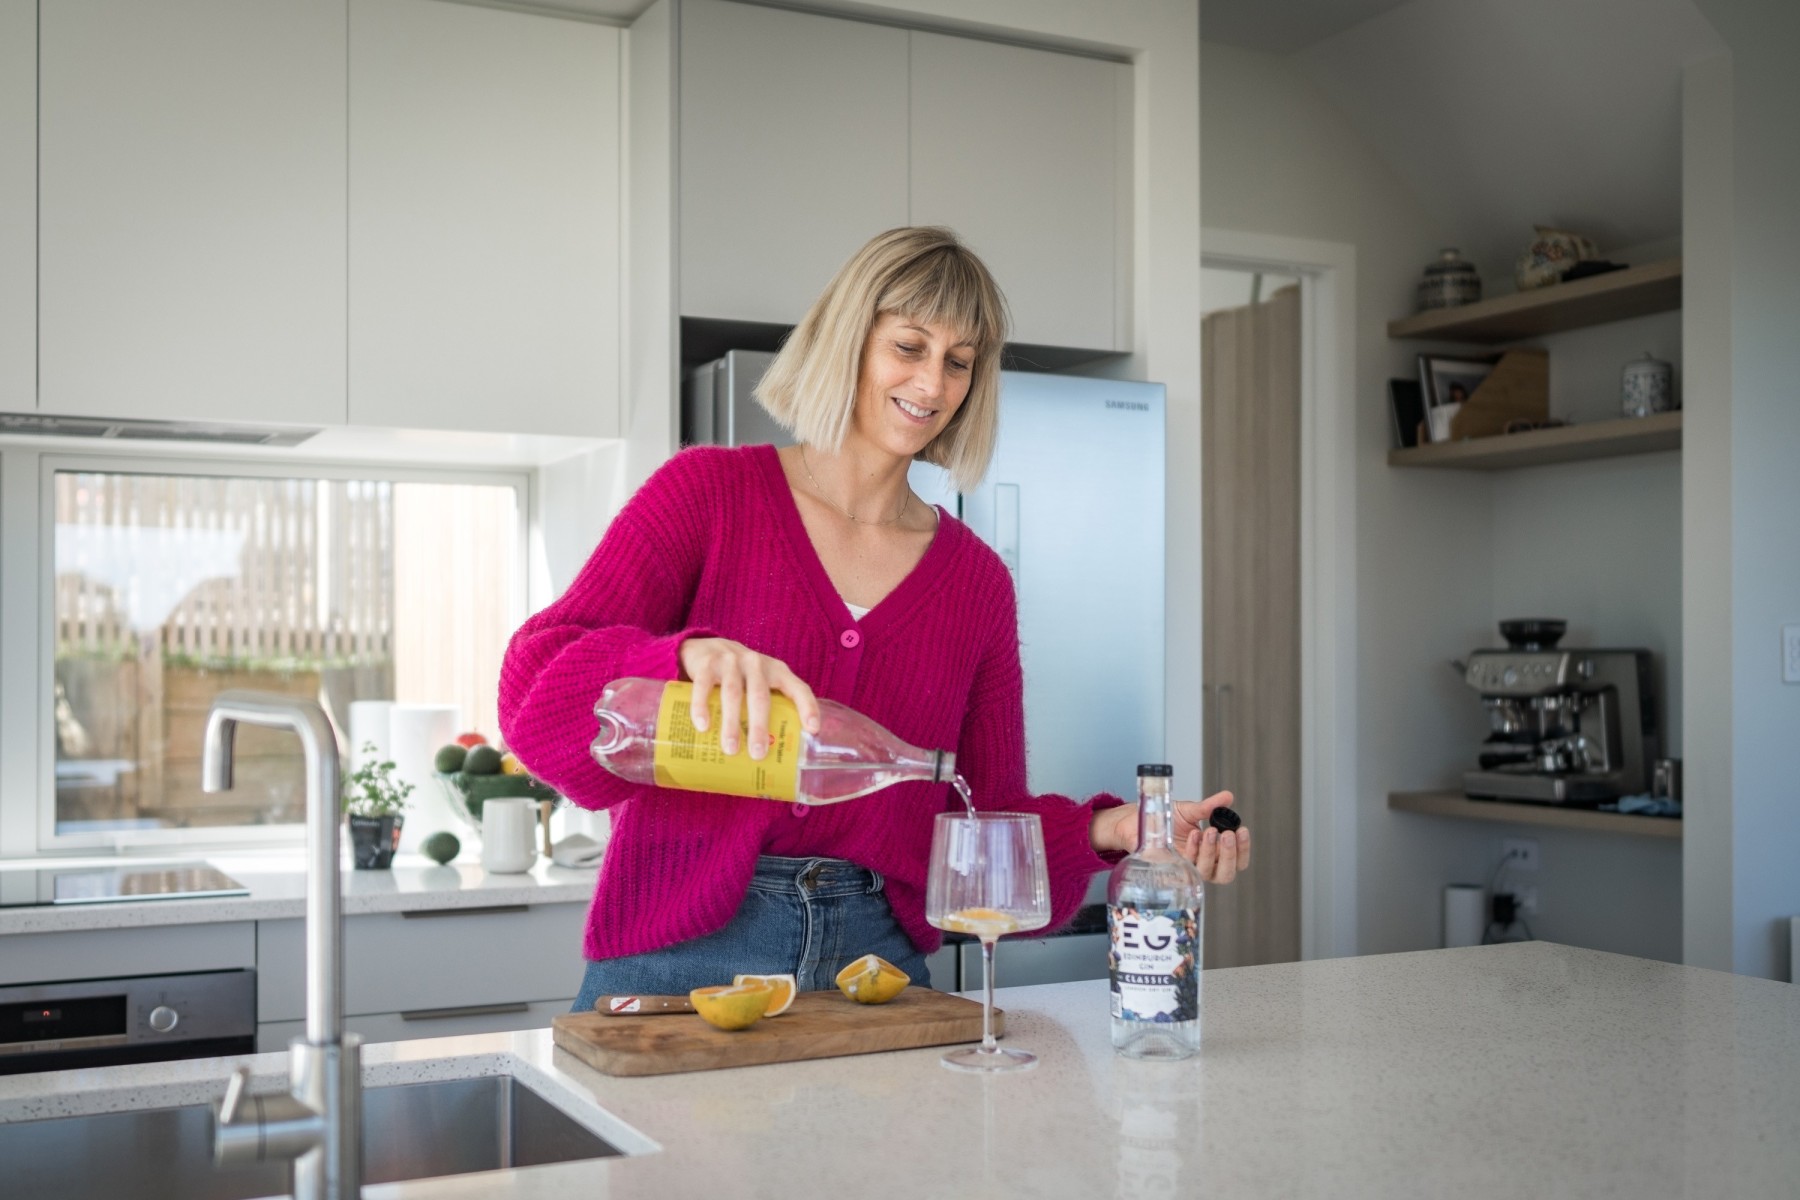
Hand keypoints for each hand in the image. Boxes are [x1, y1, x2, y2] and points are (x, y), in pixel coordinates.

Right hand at [677, 637, 820, 759]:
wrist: (706, 647)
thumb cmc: (741, 675)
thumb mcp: (760, 683)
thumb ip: (769, 707)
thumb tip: (775, 756)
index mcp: (776, 671)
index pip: (798, 688)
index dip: (808, 707)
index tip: (812, 730)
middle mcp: (756, 664)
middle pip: (760, 697)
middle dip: (760, 727)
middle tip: (758, 754)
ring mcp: (731, 662)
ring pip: (733, 694)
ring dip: (732, 723)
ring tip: (730, 749)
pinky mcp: (707, 664)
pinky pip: (704, 686)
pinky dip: (702, 707)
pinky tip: (703, 726)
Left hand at [1089, 790, 1250, 884]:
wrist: (1139, 821)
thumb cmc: (1165, 819)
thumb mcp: (1190, 810)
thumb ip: (1211, 806)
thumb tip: (1228, 797)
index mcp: (1213, 851)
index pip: (1237, 859)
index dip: (1243, 849)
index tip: (1241, 830)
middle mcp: (1202, 864)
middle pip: (1226, 873)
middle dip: (1230, 854)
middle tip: (1226, 834)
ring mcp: (1187, 869)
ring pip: (1209, 873)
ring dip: (1211, 852)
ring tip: (1209, 831)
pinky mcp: (1171, 870)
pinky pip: (1187, 868)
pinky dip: (1193, 851)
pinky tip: (1193, 835)